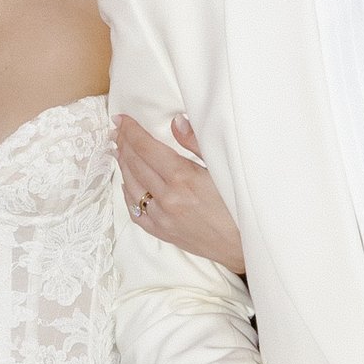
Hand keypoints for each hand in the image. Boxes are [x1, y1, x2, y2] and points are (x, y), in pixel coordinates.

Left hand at [114, 112, 245, 274]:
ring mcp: (162, 217)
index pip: (146, 147)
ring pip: (130, 186)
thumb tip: (176, 122)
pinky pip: (135, 211)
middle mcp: (167, 198)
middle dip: (123, 143)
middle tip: (118, 129)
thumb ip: (197, 143)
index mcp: (182, 178)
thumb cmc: (239, 205)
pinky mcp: (162, 232)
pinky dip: (127, 194)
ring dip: (122, 165)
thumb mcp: (223, 167)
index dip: (131, 130)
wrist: (245, 245)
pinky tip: (127, 183)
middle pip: (134, 163)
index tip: (121, 118)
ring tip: (119, 150)